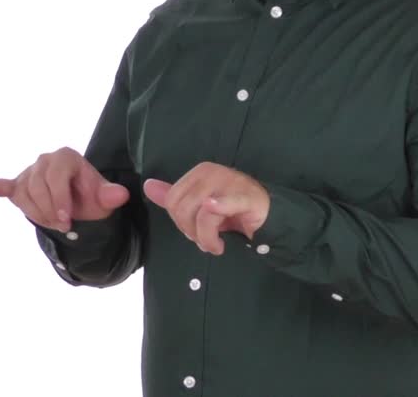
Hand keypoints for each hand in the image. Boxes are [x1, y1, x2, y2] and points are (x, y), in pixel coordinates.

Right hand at [0, 147, 129, 231]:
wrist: (81, 204)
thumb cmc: (92, 199)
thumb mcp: (104, 199)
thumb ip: (110, 196)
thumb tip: (120, 195)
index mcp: (66, 157)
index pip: (55, 179)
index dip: (60, 202)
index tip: (66, 221)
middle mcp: (45, 160)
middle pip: (37, 188)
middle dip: (49, 212)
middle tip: (63, 225)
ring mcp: (29, 172)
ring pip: (23, 196)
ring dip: (37, 213)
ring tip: (52, 221)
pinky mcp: (18, 185)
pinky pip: (2, 186)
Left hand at [143, 162, 269, 254]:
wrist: (269, 216)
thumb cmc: (233, 212)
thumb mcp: (199, 206)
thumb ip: (174, 196)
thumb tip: (148, 186)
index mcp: (199, 172)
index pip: (172, 201)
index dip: (180, 223)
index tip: (195, 232)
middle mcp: (212, 172)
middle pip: (181, 208)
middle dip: (191, 232)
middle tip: (207, 240)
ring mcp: (229, 182)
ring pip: (198, 214)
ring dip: (205, 239)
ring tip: (216, 244)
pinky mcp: (244, 197)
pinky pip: (218, 210)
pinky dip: (214, 227)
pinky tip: (220, 238)